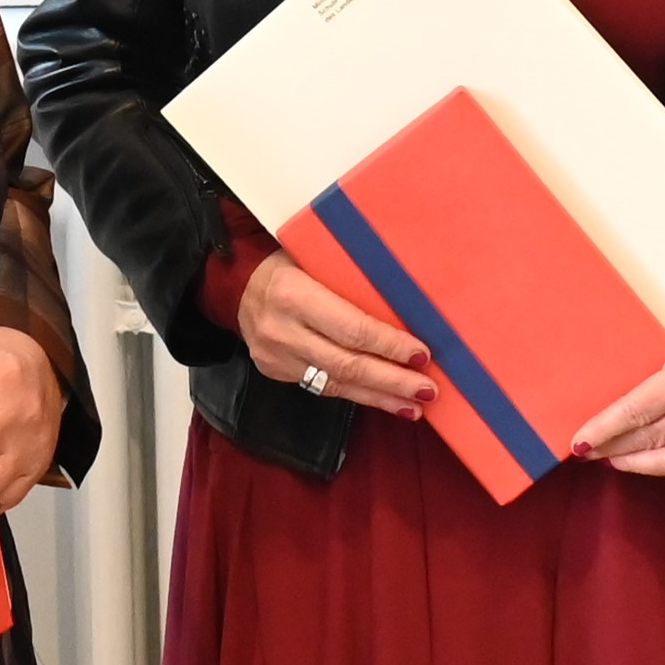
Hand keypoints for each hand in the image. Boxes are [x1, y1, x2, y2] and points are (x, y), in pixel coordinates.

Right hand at [239, 245, 439, 417]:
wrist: (238, 285)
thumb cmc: (291, 265)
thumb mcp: (317, 259)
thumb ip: (352, 282)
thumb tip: (409, 306)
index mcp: (295, 294)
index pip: (351, 328)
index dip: (389, 345)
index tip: (422, 354)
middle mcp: (283, 330)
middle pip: (347, 363)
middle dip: (392, 380)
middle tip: (427, 390)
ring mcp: (277, 357)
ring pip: (337, 383)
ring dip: (380, 396)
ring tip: (414, 405)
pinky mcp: (276, 373)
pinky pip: (323, 388)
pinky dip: (358, 395)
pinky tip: (384, 402)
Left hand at [581, 315, 664, 478]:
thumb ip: (656, 364)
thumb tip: (613, 391)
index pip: (638, 410)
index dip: (606, 428)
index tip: (581, 439)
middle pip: (651, 437)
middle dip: (613, 446)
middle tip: (588, 449)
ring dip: (636, 462)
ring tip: (612, 458)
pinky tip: (648, 461)